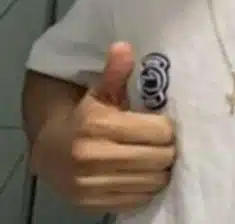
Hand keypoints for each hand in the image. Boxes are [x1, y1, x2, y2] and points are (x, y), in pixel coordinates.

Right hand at [31, 42, 176, 212]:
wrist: (50, 151)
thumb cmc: (85, 116)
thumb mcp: (99, 90)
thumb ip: (115, 71)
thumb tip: (123, 46)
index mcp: (100, 125)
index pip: (159, 131)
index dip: (167, 128)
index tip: (165, 125)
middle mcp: (94, 156)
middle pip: (160, 158)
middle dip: (168, 150)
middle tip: (165, 143)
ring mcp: (92, 184)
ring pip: (152, 181)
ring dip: (160, 170)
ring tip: (156, 158)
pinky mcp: (93, 204)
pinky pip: (137, 199)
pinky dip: (145, 188)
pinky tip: (143, 175)